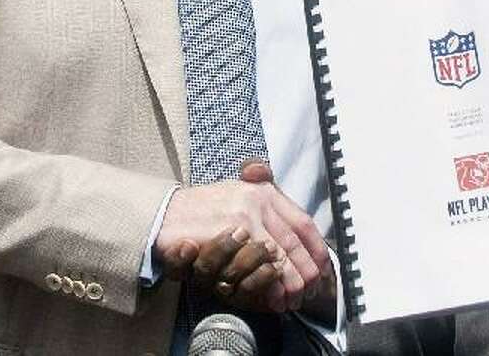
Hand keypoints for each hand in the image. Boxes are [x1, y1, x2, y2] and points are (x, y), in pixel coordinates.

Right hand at [154, 162, 329, 310]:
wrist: (165, 214)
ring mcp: (243, 217)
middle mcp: (257, 201)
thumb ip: (265, 207)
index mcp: (263, 192)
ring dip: (287, 281)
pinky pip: (255, 263)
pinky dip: (266, 283)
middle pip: (293, 242)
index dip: (316, 247)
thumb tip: (295, 235)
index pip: (302, 221)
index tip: (323, 267)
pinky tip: (271, 295)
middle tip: (309, 292)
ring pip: (277, 256)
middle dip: (304, 271)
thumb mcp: (238, 197)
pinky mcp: (229, 234)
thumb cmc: (202, 210)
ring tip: (291, 298)